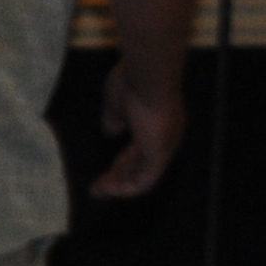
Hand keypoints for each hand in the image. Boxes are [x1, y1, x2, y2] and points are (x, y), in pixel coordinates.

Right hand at [95, 70, 187, 197]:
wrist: (149, 75)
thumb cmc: (134, 81)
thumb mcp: (117, 102)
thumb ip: (115, 118)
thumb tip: (112, 131)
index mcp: (159, 121)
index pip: (142, 148)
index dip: (123, 161)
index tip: (105, 169)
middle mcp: (167, 136)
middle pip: (142, 164)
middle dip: (119, 176)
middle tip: (98, 187)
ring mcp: (166, 145)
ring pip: (144, 176)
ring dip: (120, 186)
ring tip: (99, 191)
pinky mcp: (160, 154)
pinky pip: (145, 182)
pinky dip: (126, 189)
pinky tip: (109, 190)